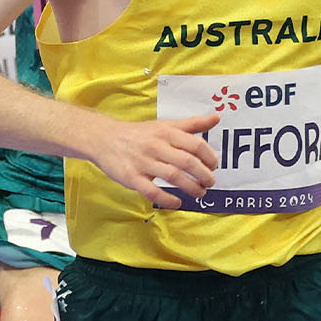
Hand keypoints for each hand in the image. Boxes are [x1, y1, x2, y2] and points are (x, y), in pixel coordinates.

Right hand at [88, 114, 219, 209]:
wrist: (103, 138)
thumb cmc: (138, 134)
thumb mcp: (164, 125)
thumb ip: (191, 124)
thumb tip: (217, 117)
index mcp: (165, 132)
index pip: (196, 145)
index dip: (210, 158)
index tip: (213, 166)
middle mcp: (156, 146)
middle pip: (188, 163)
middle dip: (204, 176)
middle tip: (210, 183)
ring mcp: (143, 162)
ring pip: (174, 177)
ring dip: (192, 188)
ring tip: (200, 193)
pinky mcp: (132, 177)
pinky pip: (153, 192)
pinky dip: (168, 200)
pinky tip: (177, 202)